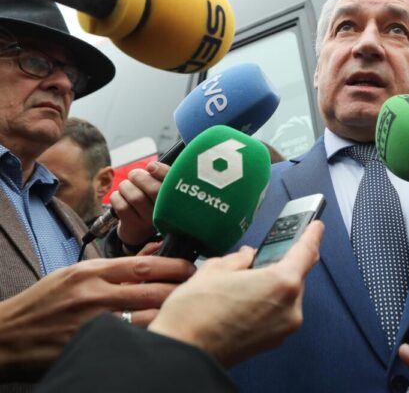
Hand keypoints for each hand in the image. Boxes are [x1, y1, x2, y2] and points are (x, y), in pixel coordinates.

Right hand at [0, 256, 194, 380]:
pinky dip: (148, 336)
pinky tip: (164, 334)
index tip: (193, 268)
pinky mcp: (89, 345)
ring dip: (170, 315)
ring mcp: (92, 322)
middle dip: (180, 290)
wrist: (8, 334)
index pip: (144, 265)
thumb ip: (114, 268)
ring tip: (188, 312)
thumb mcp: (76, 275)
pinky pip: (128, 340)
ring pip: (145, 318)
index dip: (174, 267)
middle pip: (151, 291)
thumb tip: (156, 253)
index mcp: (92, 272)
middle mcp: (94, 294)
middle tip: (200, 291)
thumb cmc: (46, 302)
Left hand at [110, 161, 167, 245]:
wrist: (138, 232)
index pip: (173, 183)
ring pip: (135, 197)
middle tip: (133, 175)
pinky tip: (119, 198)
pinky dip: (116, 197)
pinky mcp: (134, 226)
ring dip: (125, 187)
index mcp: (174, 199)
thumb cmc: (148, 203)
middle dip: (138, 177)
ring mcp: (150, 221)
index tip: (150, 166)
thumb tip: (151, 166)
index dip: (162, 171)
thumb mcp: (158, 191)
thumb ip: (159, 177)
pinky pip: (121, 206)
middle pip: (154, 189)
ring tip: (125, 187)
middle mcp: (166, 212)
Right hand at [149, 220, 323, 366]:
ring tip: (239, 286)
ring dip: (270, 286)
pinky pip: (276, 313)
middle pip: (294, 275)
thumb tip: (248, 256)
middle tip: (256, 259)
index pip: (306, 251)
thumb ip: (240, 258)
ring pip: (285, 295)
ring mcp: (283, 328)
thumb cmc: (195, 313)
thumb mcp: (216, 269)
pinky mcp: (272, 342)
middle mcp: (290, 308)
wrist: (183, 353)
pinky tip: (241, 302)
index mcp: (282, 283)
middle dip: (278, 264)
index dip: (312, 234)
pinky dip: (265, 304)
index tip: (315, 226)